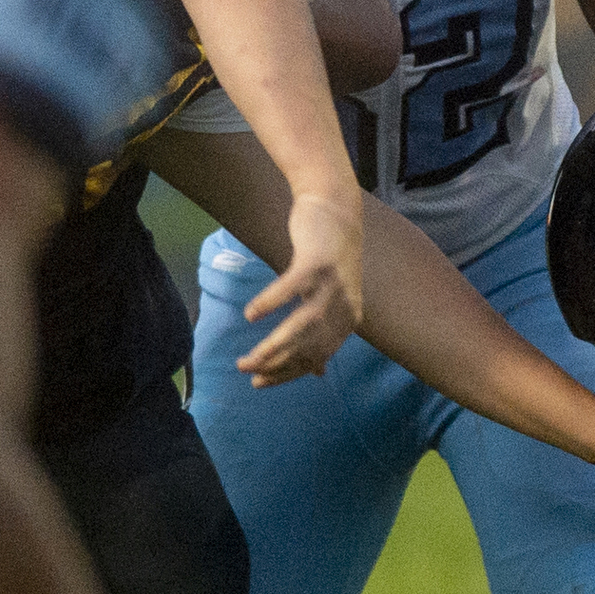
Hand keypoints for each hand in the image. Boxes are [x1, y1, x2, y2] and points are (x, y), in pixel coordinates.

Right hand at [237, 190, 362, 384]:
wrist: (335, 211)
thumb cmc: (327, 260)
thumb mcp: (330, 300)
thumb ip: (324, 334)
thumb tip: (318, 373)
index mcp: (348, 320)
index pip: (316, 357)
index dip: (288, 373)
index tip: (259, 383)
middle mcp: (345, 306)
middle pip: (310, 346)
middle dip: (276, 364)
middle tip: (246, 370)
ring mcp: (333, 284)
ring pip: (303, 325)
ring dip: (273, 345)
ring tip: (247, 357)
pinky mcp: (317, 262)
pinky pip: (291, 287)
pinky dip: (271, 302)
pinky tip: (250, 315)